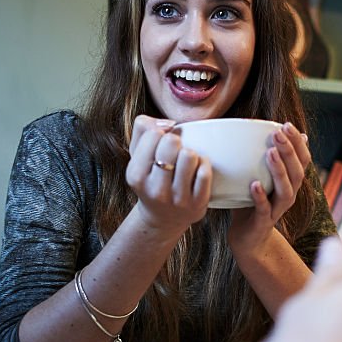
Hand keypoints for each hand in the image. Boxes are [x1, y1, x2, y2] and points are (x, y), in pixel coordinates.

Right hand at [126, 115, 210, 234]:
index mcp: (136, 176)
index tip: (160, 142)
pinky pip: (205, 172)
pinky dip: (204, 164)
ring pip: (189, 155)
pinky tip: (197, 170)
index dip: (160, 131)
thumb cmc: (151, 177)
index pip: (152, 134)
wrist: (162, 218)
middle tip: (174, 151)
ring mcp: (178, 199)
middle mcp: (155, 190)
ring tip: (186, 162)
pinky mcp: (198, 203)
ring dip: (191, 153)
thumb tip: (169, 123)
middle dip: (176, 141)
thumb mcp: (137, 155)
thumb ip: (143, 128)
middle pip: (171, 142)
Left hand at [228, 122, 309, 252]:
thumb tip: (273, 131)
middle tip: (277, 134)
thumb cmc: (253, 202)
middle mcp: (289, 195)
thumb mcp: (261, 176)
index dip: (298, 143)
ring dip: (279, 171)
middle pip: (297, 173)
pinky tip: (254, 184)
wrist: (248, 237)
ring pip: (286, 190)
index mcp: (291, 183)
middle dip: (289, 152)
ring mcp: (277, 210)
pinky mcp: (263, 222)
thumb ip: (268, 157)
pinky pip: (264, 209)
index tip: (287, 125)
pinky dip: (260, 196)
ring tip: (269, 153)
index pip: (303, 160)